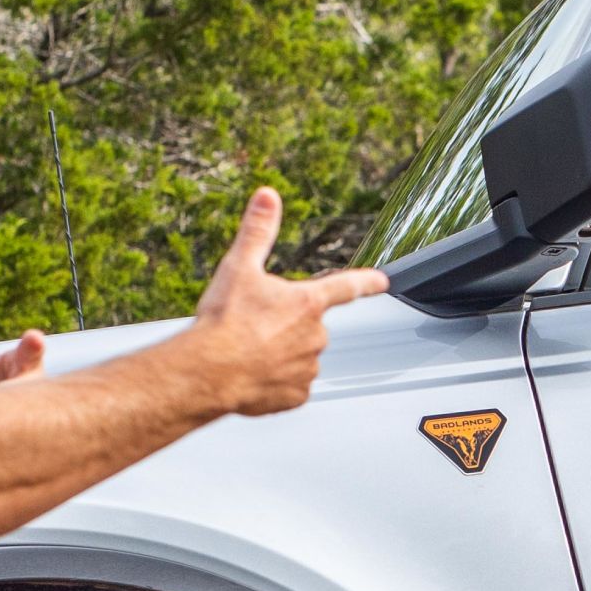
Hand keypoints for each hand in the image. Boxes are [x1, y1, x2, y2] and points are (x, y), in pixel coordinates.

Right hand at [175, 189, 386, 418]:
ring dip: (279, 353)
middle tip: (253, 325)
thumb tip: (267, 196)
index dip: (366, 281)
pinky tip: (253, 374)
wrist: (207, 371)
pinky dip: (274, 381)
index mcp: (307, 302)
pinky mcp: (297, 395)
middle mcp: (315, 335)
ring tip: (248, 351)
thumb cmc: (224, 321)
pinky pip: (290, 385)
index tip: (382, 282)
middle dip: (285, 324)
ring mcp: (308, 367)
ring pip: (298, 355)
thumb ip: (257, 231)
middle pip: (308, 325)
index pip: (346, 286)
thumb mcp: (239, 267)